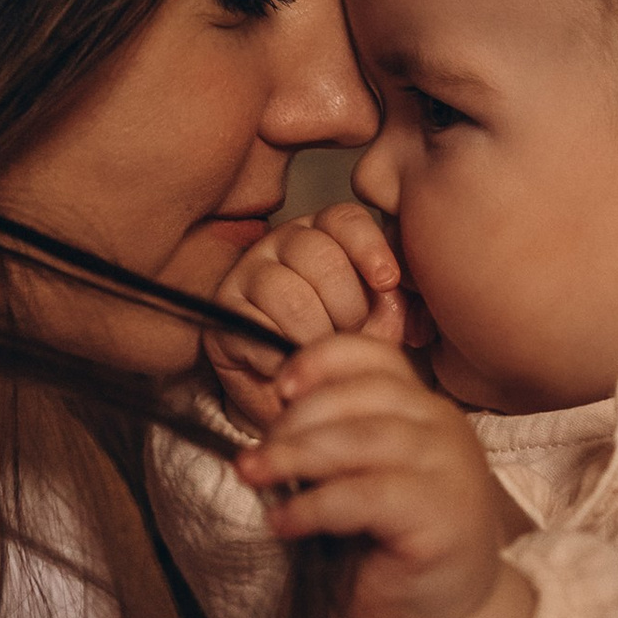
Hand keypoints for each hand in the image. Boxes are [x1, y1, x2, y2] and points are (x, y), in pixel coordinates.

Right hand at [203, 203, 412, 430]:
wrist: (295, 397)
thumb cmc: (338, 350)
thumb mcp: (379, 324)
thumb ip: (392, 303)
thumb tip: (391, 291)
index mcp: (323, 234)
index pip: (344, 220)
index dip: (369, 248)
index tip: (388, 282)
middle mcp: (281, 244)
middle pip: (320, 256)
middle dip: (347, 306)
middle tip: (350, 333)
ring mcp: (248, 272)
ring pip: (291, 294)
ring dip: (315, 333)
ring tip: (319, 351)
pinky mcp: (224, 309)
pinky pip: (258, 327)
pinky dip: (282, 354)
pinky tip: (289, 363)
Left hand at [235, 332, 534, 617]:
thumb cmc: (389, 553)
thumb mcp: (355, 482)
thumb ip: (329, 444)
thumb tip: (267, 427)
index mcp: (421, 410)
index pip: (372, 356)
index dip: (320, 361)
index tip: (279, 389)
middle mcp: (443, 428)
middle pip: (361, 394)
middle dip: (295, 421)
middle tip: (254, 458)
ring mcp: (450, 470)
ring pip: (364, 438)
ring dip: (296, 455)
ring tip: (253, 476)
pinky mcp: (443, 517)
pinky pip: (367, 495)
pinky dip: (316, 505)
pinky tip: (285, 522)